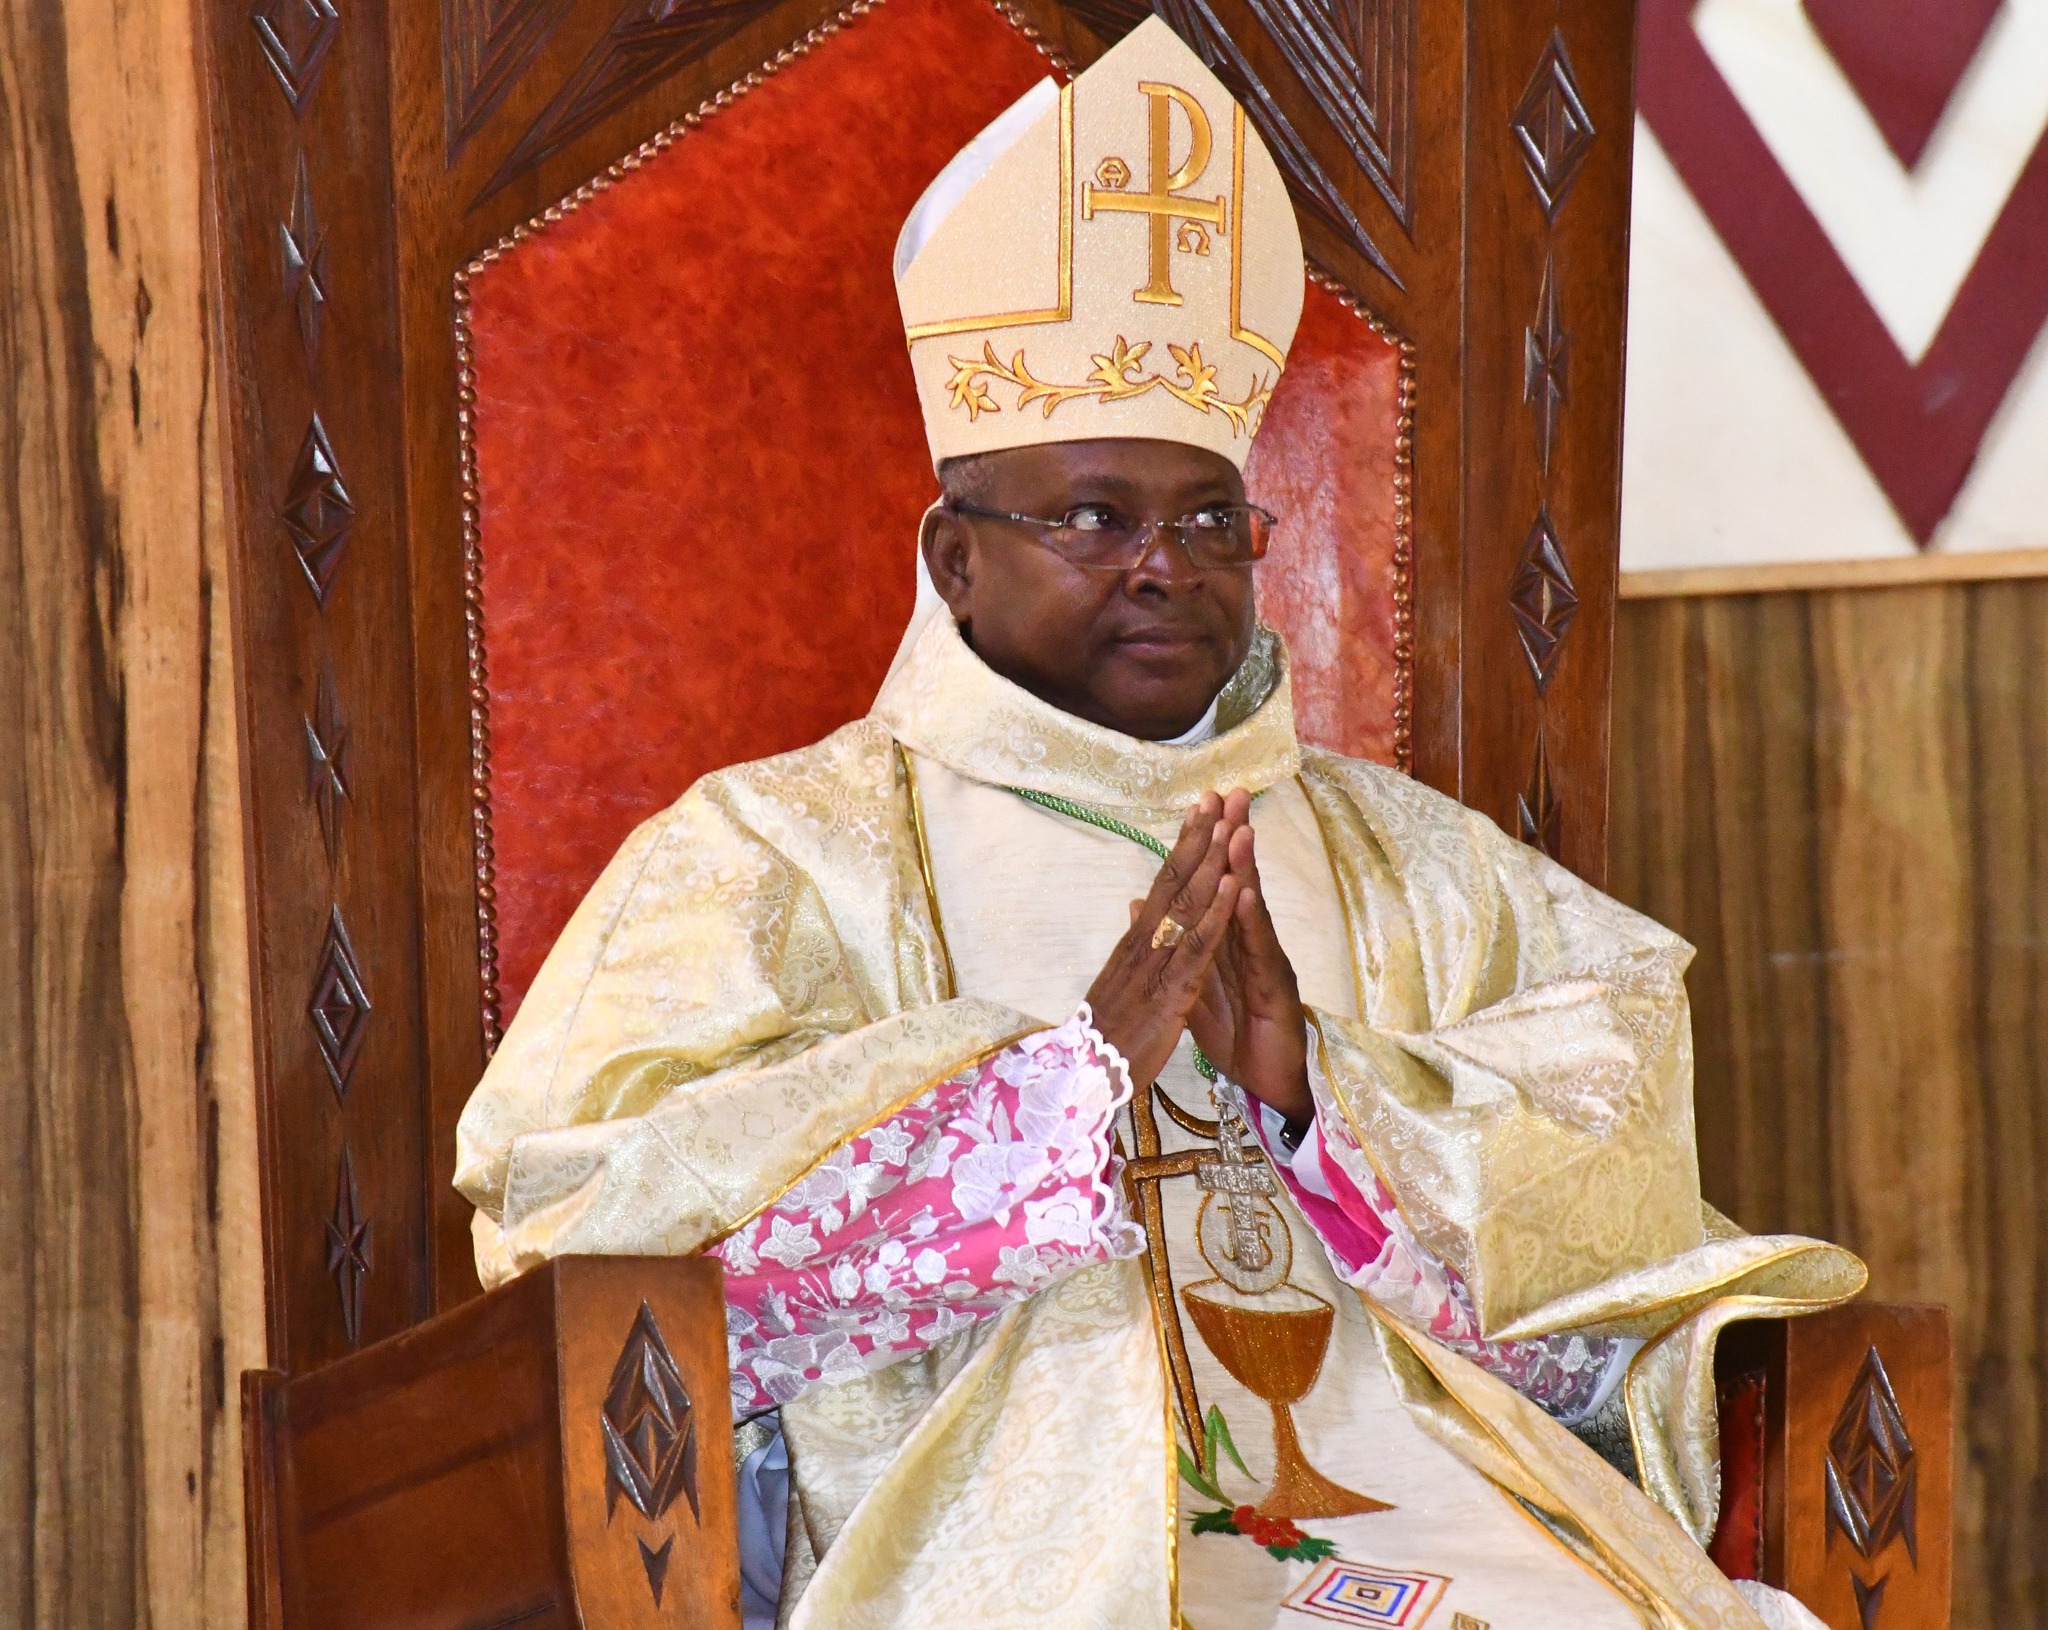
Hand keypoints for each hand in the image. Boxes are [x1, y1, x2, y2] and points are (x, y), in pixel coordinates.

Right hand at [1084, 793, 1246, 1092]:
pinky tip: (1234, 884)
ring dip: (1212, 861)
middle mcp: (1144, 944)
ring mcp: (1157, 964)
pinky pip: (1198, 946)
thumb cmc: (1105, 1037)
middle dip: (1198, 836)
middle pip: (1175, 881)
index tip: (1201, 807)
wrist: (1084, 1079)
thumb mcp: (1117, 983)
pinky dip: (1218, 912)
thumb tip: (1137, 905)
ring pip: (1189, 904)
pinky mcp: (1172, 991)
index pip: (1163, 884)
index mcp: (1135, 943)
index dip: (1184, 844)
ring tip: (1231, 822)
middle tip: (1217, 792)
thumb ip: (1133, 944)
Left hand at [1187, 791, 1312, 1127]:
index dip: (1207, 847)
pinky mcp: (1276, 992)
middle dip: (1233, 838)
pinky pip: (1261, 954)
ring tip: (1239, 829)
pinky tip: (1246, 894)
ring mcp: (1266, 965)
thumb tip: (1139, 905)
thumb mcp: (1193, 985)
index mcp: (1226, 943)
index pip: (1215, 886)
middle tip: (1231, 793)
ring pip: (1254, 911)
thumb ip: (1171, 943)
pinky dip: (1252, 922)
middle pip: (1239, 884)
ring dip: (1246, 869)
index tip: (1200, 804)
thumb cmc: (1238, 1035)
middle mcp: (1249, 945)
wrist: (1268, 1084)